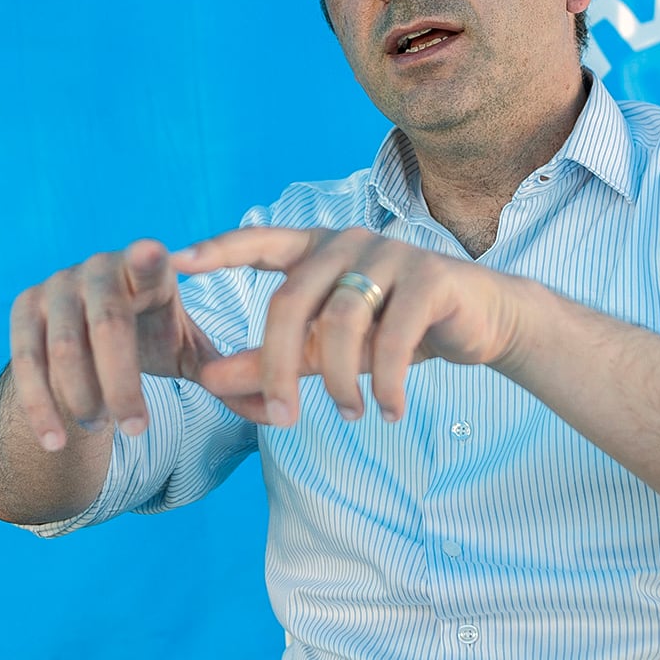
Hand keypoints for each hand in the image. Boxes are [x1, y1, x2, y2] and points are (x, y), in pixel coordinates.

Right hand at [8, 239, 222, 449]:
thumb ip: (222, 375)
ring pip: (66, 348)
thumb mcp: (186, 351)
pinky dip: (39, 405)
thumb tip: (277, 417)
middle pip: (108, 324)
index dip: (147, 258)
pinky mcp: (24, 307)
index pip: (148, 261)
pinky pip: (24, 360)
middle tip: (137, 428)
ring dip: (84, 396)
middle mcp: (98, 268)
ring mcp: (57, 285)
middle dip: (122, 382)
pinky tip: (56, 441)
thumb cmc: (150, 337)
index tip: (151, 253)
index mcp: (148, 268)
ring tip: (103, 428)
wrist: (89, 334)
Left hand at [175, 226, 526, 425]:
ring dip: (340, 379)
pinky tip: (389, 411)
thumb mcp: (329, 348)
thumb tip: (206, 381)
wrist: (482, 321)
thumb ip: (273, 359)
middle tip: (280, 418)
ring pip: (341, 319)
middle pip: (291, 300)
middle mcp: (349, 241)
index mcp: (318, 248)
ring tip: (350, 417)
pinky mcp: (431, 277)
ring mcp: (392, 254)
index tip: (177, 262)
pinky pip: (394, 335)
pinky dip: (387, 381)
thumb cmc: (397, 329)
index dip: (218, 250)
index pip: (259, 242)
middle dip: (278, 364)